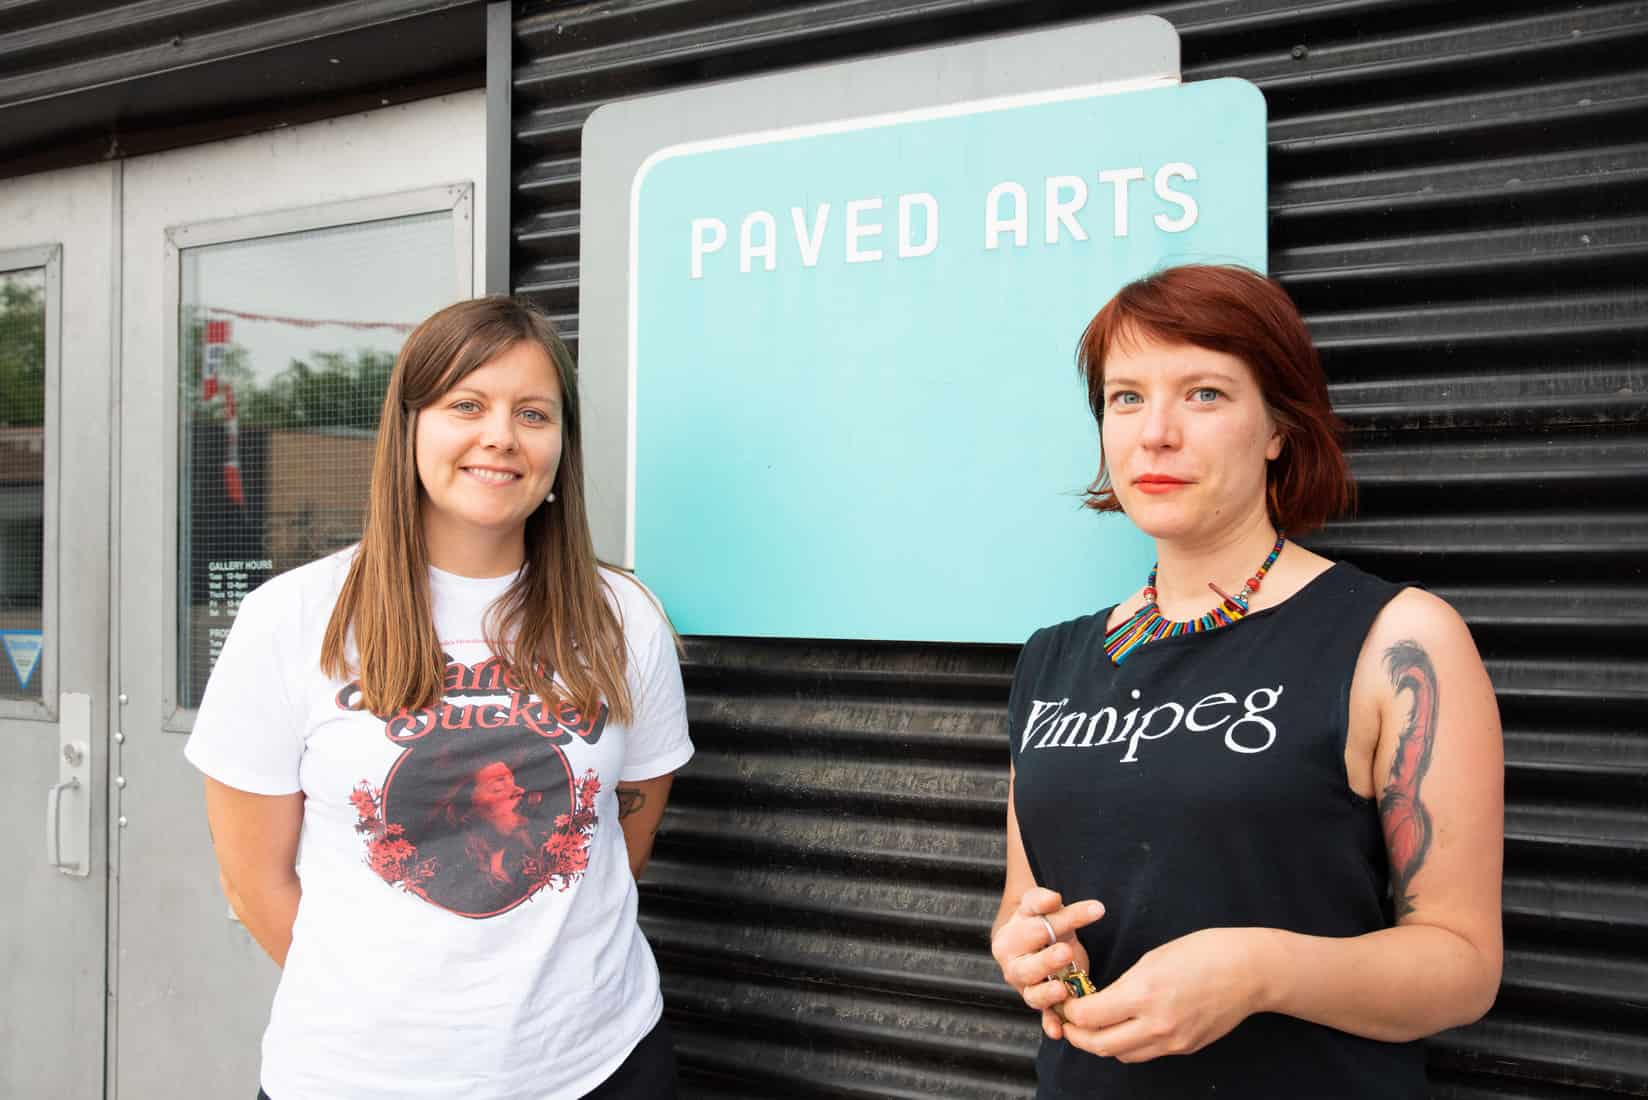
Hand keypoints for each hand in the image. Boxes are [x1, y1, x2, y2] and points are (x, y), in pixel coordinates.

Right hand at [990, 887, 1104, 1040]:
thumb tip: (1053, 899)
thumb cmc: (1039, 921)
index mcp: (1008, 939)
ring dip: (1047, 994)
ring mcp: (1027, 988)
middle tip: (1066, 952)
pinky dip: (1050, 1025)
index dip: (1063, 919)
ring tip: (1062, 990)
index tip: (1096, 909)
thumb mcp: (1038, 907)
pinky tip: (1058, 1032)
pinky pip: (1045, 1017)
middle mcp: (1013, 966)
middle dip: (1046, 961)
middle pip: (1027, 967)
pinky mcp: (1042, 1005)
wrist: (1036, 941)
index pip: (1034, 929)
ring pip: (1034, 995)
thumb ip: (1042, 901)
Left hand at [1060, 927, 1267, 1062]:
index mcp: (1143, 994)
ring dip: (1103, 1044)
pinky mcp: (1186, 1048)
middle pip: (1100, 1046)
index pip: (1089, 1016)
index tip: (1065, 1001)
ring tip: (1096, 1026)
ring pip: (1122, 1055)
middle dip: (1077, 1036)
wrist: (1249, 971)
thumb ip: (1125, 985)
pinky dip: (1130, 1045)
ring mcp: (1173, 1041)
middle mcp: (1156, 1024)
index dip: (1070, 1011)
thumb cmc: (1202, 952)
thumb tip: (1102, 1001)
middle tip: (1070, 1022)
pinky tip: (1128, 1027)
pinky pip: (1147, 1053)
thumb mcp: (1153, 959)